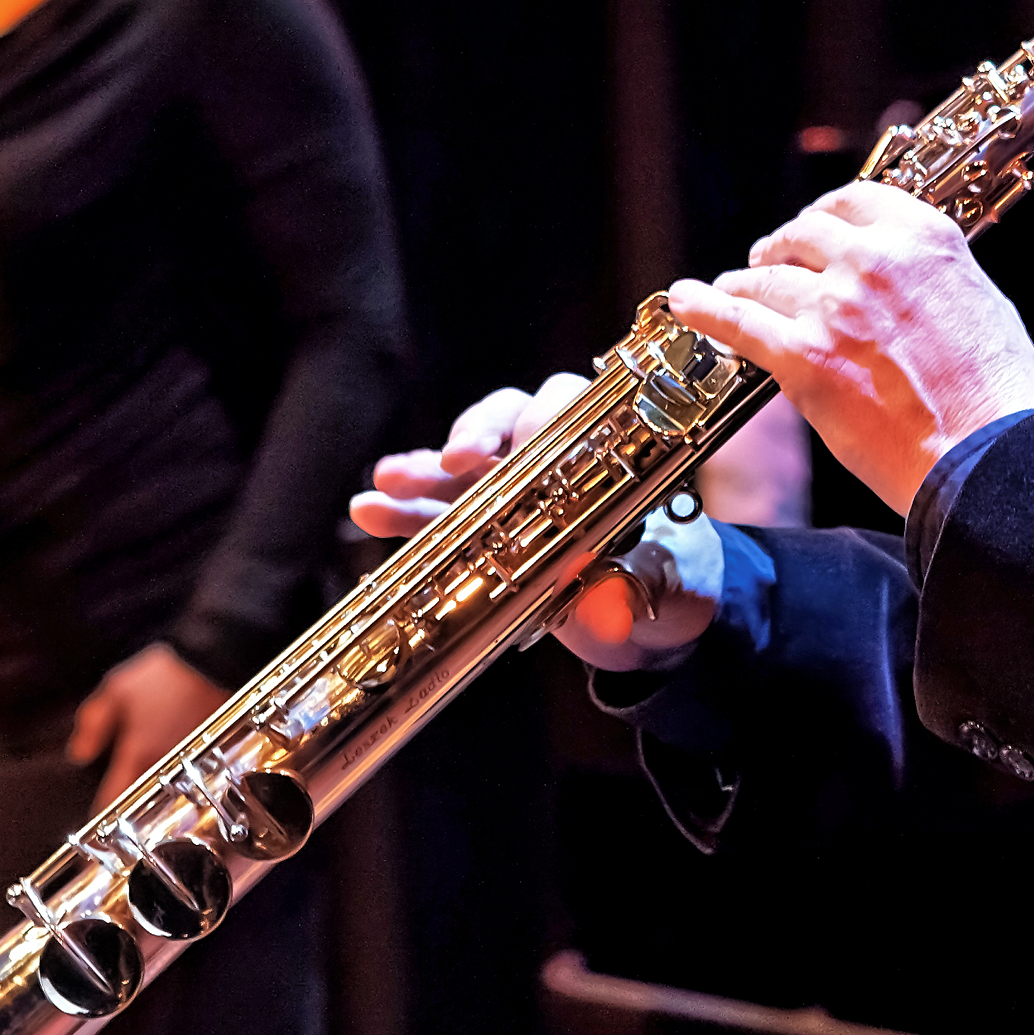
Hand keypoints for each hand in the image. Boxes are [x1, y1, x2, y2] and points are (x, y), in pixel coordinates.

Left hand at [66, 646, 230, 813]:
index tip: (95, 823)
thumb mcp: (118, 689)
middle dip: (133, 815)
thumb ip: (94, 722)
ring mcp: (193, 765)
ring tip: (148, 801)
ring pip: (171, 797)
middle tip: (122, 813)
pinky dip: (182, 784)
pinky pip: (192, 780)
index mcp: (138, 754)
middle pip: (146, 806)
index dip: (102, 816)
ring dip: (159, 802)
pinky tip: (176, 777)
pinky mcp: (213, 756)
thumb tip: (79, 753)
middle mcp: (166, 767)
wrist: (217, 660)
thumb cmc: (165, 675)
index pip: (115, 800)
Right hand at [349, 375, 713, 668]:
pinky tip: (369, 510)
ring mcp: (515, 489)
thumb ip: (636, 592)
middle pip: (515, 417)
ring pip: (467, 460)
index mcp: (613, 458)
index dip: (548, 420)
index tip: (528, 445)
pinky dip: (405, 511)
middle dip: (480, 431)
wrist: (650, 622)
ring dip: (425, 467)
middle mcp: (559, 460)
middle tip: (458, 459)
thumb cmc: (664, 588)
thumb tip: (611, 608)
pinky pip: (439, 511)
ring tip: (387, 480)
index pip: (579, 412)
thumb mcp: (659, 593)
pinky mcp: (482, 526)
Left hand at [664, 180, 1033, 514]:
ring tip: (731, 290)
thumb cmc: (995, 391)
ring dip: (744, 282)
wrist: (985, 453)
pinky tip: (689, 301)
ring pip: (765, 278)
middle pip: (803, 233)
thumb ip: (930, 276)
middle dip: (782, 247)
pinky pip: (736, 321)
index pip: (855, 199)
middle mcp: (872, 260)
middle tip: (771, 261)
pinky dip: (706, 308)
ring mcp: (832, 306)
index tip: (815, 228)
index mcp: (922, 238)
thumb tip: (906, 277)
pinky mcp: (803, 357)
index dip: (825, 214)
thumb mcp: (979, 301)